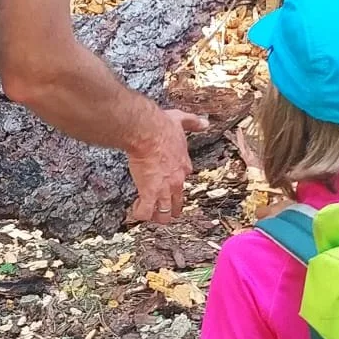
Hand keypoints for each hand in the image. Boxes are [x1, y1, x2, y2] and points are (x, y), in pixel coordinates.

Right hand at [126, 108, 206, 224]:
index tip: (166, 185)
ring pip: (163, 214)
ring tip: (146, 214)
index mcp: (183, 166)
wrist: (149, 132)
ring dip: (155, 217)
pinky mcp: (149, 192)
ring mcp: (164, 189)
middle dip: (168, 210)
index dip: (174, 186)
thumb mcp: (181, 121)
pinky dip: (139, 214)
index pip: (182, 183)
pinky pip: (145, 212)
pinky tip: (134, 210)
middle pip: (176, 204)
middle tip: (158, 209)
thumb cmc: (162, 126)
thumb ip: (193, 123)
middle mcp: (176, 181)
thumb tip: (204, 122)